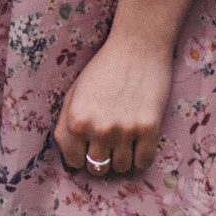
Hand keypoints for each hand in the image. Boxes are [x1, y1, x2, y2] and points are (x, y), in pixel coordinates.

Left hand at [52, 25, 174, 178]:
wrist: (137, 47)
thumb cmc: (103, 68)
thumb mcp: (74, 93)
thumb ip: (66, 125)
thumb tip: (70, 158)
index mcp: (76, 120)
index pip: (74, 161)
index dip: (80, 157)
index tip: (88, 150)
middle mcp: (98, 129)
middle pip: (97, 168)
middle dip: (101, 160)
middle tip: (108, 145)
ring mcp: (124, 131)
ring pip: (121, 168)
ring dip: (122, 159)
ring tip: (125, 141)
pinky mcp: (149, 129)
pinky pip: (143, 163)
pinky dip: (141, 158)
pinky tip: (140, 143)